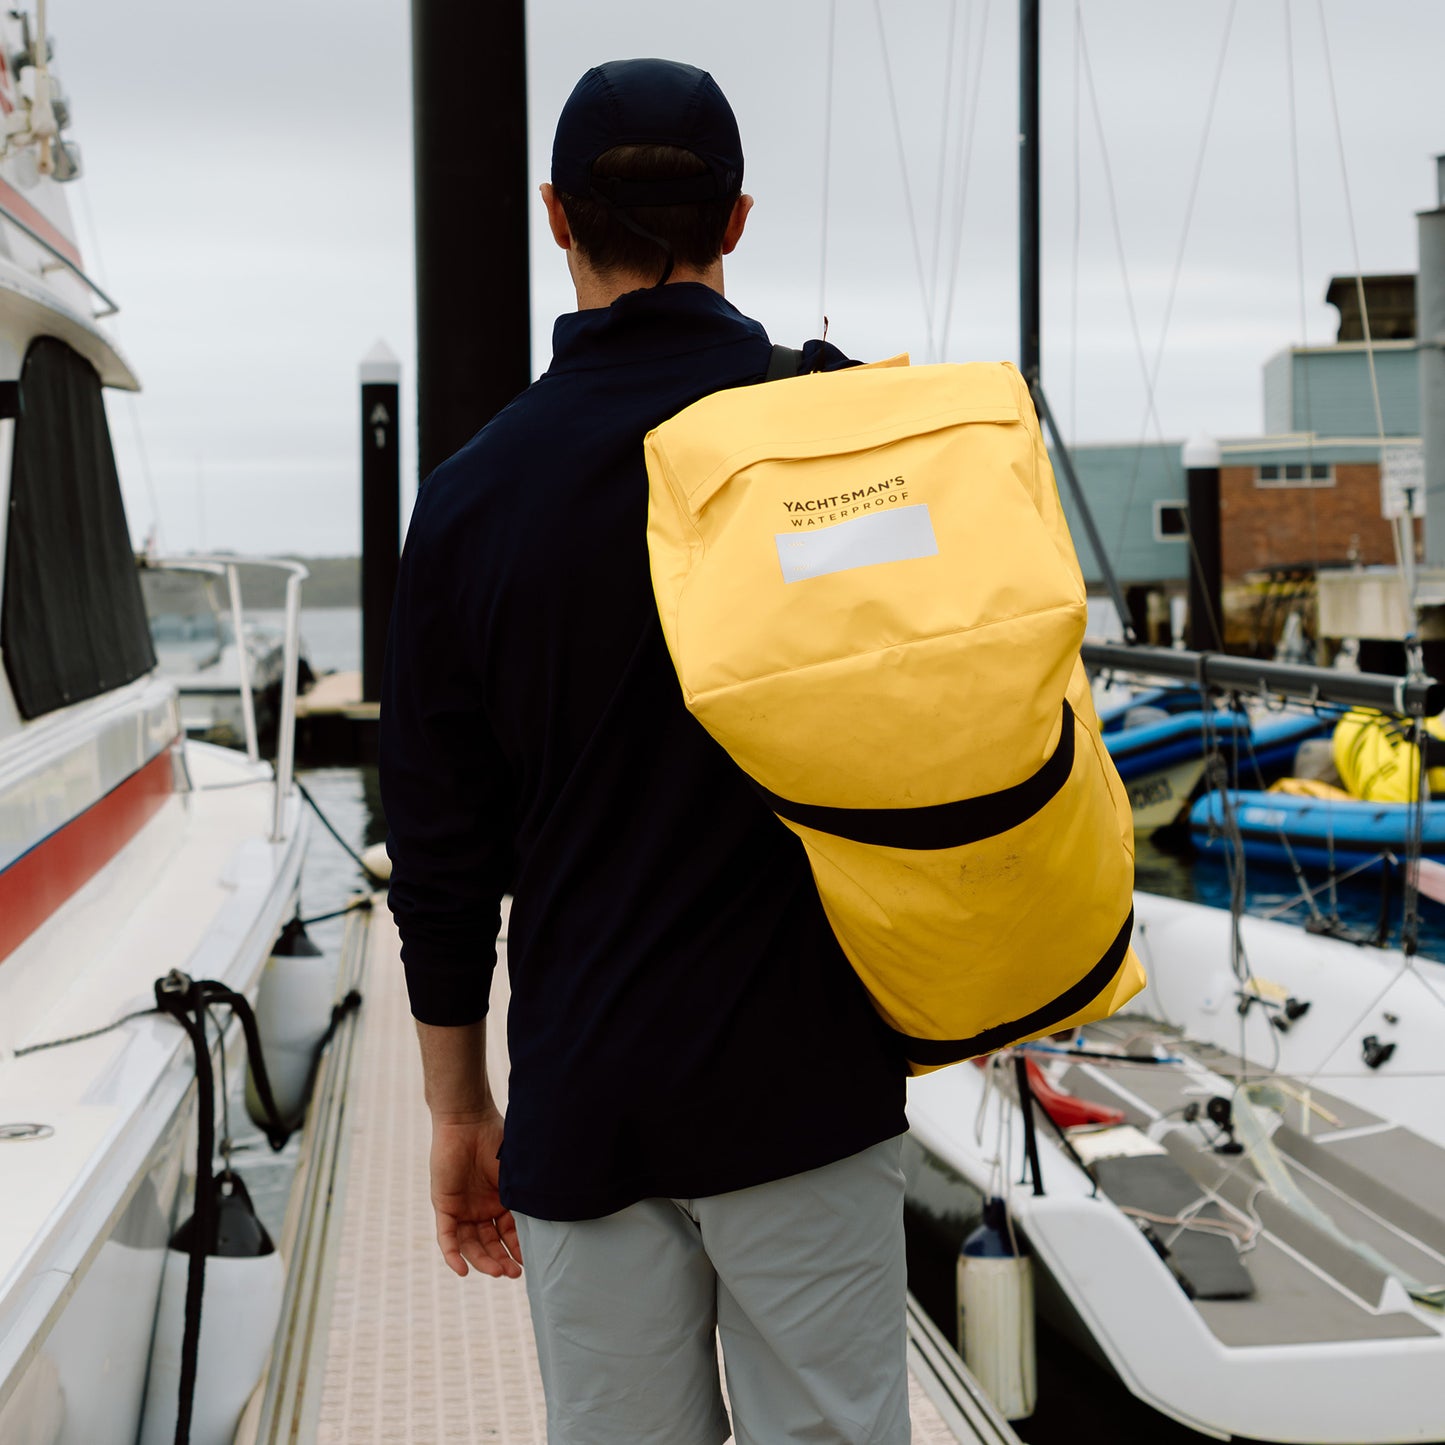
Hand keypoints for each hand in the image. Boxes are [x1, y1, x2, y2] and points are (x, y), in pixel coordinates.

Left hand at [428, 1107, 522, 1278]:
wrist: (467, 1121)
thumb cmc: (496, 1139)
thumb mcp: (516, 1173)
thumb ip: (526, 1193)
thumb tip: (555, 1213)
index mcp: (501, 1201)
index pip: (509, 1233)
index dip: (519, 1249)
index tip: (531, 1263)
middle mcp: (481, 1209)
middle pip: (490, 1244)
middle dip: (502, 1261)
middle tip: (514, 1274)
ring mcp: (462, 1209)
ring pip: (471, 1245)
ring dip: (483, 1261)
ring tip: (499, 1272)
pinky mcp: (444, 1206)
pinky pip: (447, 1237)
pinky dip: (453, 1255)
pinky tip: (462, 1271)